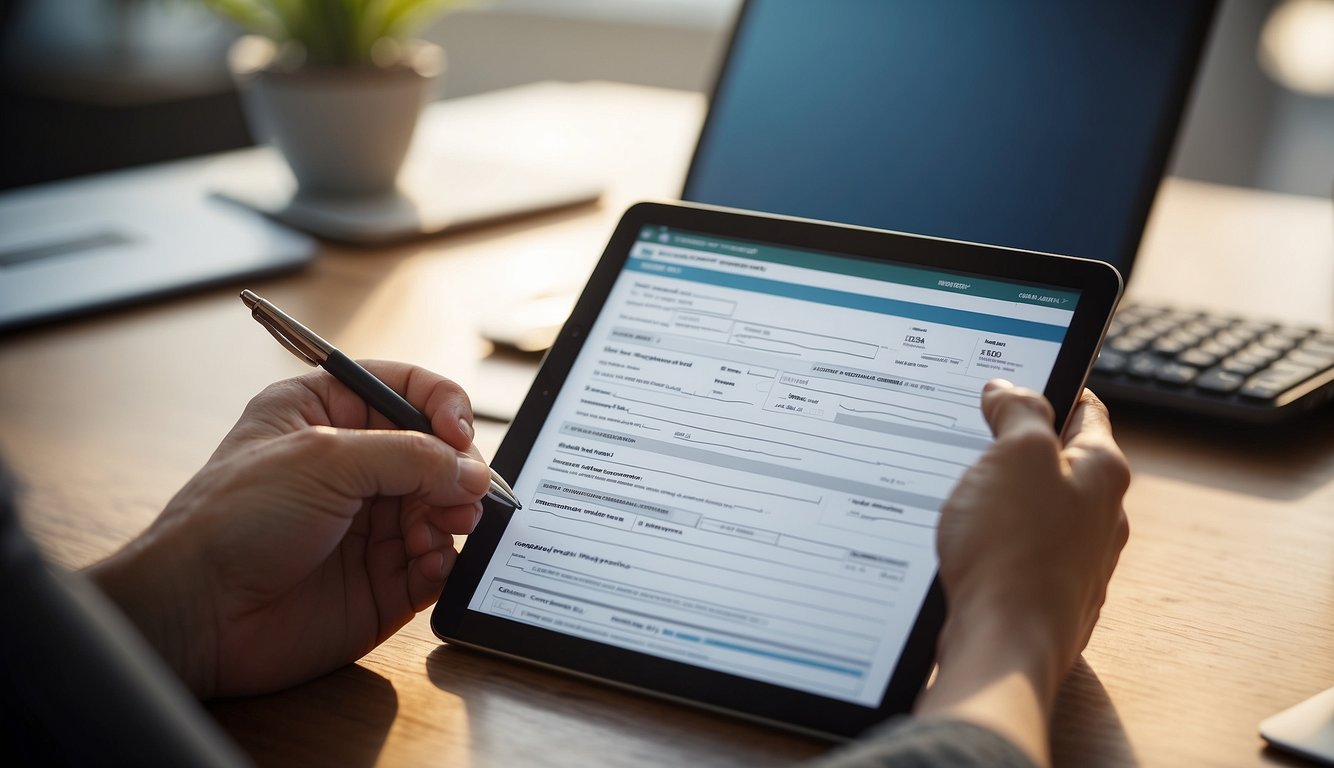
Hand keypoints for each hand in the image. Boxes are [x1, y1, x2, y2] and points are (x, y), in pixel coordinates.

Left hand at [87, 362, 491, 698]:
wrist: (198, 613)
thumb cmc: (231, 522)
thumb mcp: (323, 460)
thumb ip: (409, 456)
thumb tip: (472, 471)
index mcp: (327, 413)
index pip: (408, 390)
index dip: (443, 406)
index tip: (459, 434)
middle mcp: (353, 467)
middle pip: (437, 454)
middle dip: (457, 471)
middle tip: (462, 494)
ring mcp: (369, 525)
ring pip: (444, 509)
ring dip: (454, 518)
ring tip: (442, 531)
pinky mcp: (380, 581)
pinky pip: (435, 565)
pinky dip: (444, 563)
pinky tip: (426, 566)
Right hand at [916, 381, 1129, 766]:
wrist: (1003, 647)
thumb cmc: (1013, 551)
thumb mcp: (1014, 456)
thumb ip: (1018, 413)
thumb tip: (1009, 390)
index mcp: (1103, 473)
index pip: (1087, 409)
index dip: (1051, 386)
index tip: (1018, 378)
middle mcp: (1100, 517)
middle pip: (1062, 461)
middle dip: (1018, 446)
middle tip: (974, 434)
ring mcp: (1076, 561)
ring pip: (1039, 510)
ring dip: (1003, 498)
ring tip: (962, 493)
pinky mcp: (1045, 596)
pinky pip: (1020, 553)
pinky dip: (995, 542)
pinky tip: (965, 545)